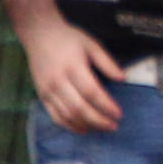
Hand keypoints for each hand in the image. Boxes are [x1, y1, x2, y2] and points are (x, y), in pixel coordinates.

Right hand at [22, 16, 125, 132]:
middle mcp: (58, 80)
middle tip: (113, 126)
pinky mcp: (42, 95)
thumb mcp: (91, 44)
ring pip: (68, 115)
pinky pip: (56, 116)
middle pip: (80, 108)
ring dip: (87, 125)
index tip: (119, 114)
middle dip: (99, 120)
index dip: (106, 106)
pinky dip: (70, 126)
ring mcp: (48, 89)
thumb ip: (107, 62)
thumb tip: (123, 79)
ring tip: (102, 128)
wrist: (39, 34)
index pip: (92, 92)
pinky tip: (84, 129)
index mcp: (73, 66)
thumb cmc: (69, 38)